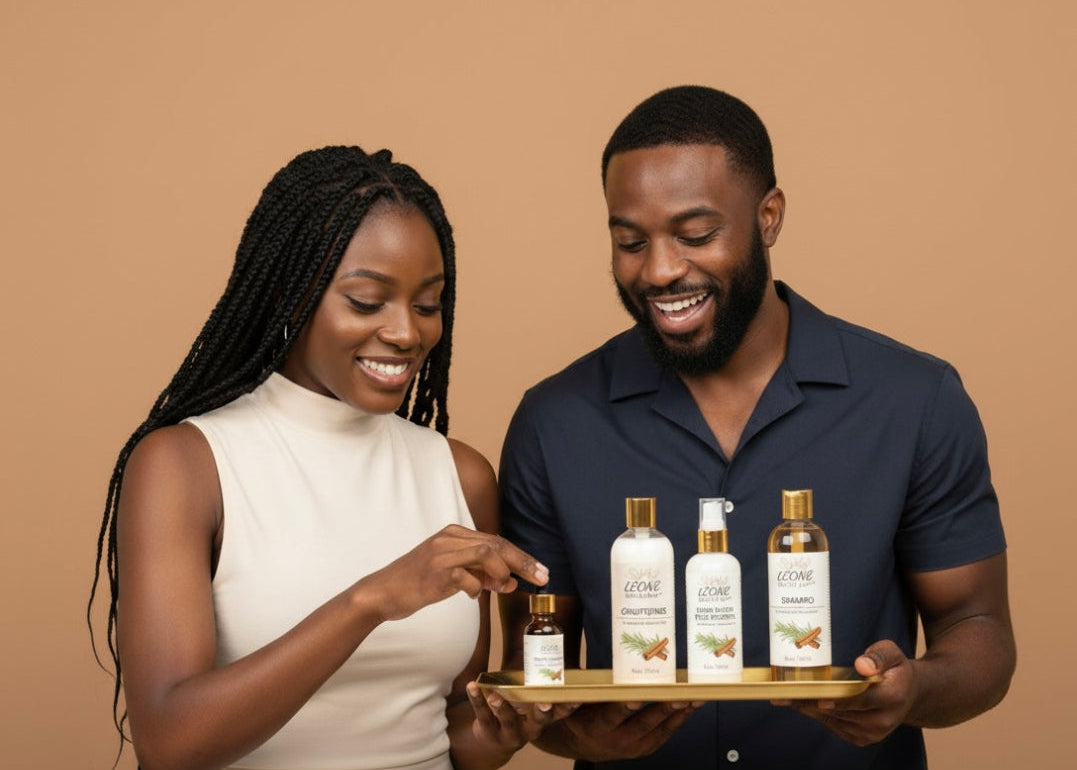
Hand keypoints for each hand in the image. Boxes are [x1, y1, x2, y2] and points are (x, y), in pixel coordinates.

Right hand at [362, 524, 548, 621]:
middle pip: (497, 544)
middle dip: (524, 562)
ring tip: (504, 587)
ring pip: (487, 553)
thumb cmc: (418, 583)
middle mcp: (450, 538)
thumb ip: (481, 575)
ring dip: (502, 573)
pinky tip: (472, 596)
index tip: (541, 571)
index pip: (497, 541)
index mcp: (455, 534)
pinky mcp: (435, 571)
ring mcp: (441, 552)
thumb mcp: (453, 575)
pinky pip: (466, 576)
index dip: (522, 557)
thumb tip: (511, 582)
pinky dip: (476, 588)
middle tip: (542, 578)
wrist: (383, 592)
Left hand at [465, 682, 577, 752]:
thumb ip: (538, 683)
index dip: (568, 707)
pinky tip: (472, 686)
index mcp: (542, 719)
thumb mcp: (529, 703)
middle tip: (544, 704)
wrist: (493, 741)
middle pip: (538, 722)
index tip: (576, 698)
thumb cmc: (517, 713)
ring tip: (495, 696)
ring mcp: (509, 733)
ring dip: (502, 707)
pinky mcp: (489, 731)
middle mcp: (529, 729)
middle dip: (542, 713)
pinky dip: (477, 699)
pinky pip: (482, 714)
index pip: (560, 714)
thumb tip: (549, 646)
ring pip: (508, 720)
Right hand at [550, 700, 699, 760]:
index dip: (623, 708)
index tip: (635, 697)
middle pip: (643, 724)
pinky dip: (680, 718)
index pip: (610, 717)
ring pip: (660, 729)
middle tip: (679, 695)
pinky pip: (666, 733)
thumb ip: (574, 692)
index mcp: (595, 728)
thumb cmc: (577, 716)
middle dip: (663, 709)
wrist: (581, 745)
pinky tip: (692, 704)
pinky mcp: (645, 748)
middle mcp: (616, 740)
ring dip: (678, 713)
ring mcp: (633, 747)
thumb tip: (566, 673)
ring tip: (695, 697)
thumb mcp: (570, 704)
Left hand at [773, 640, 915, 745]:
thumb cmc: (895, 670)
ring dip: (809, 708)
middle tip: (786, 692)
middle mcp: (882, 719)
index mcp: (892, 697)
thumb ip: (878, 656)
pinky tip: (801, 702)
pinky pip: (833, 725)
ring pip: (834, 719)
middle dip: (812, 701)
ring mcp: (872, 732)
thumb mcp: (892, 653)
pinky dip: (816, 714)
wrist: (907, 695)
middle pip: (842, 711)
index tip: (819, 697)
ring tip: (785, 696)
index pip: (861, 699)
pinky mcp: (861, 738)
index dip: (839, 699)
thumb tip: (862, 665)